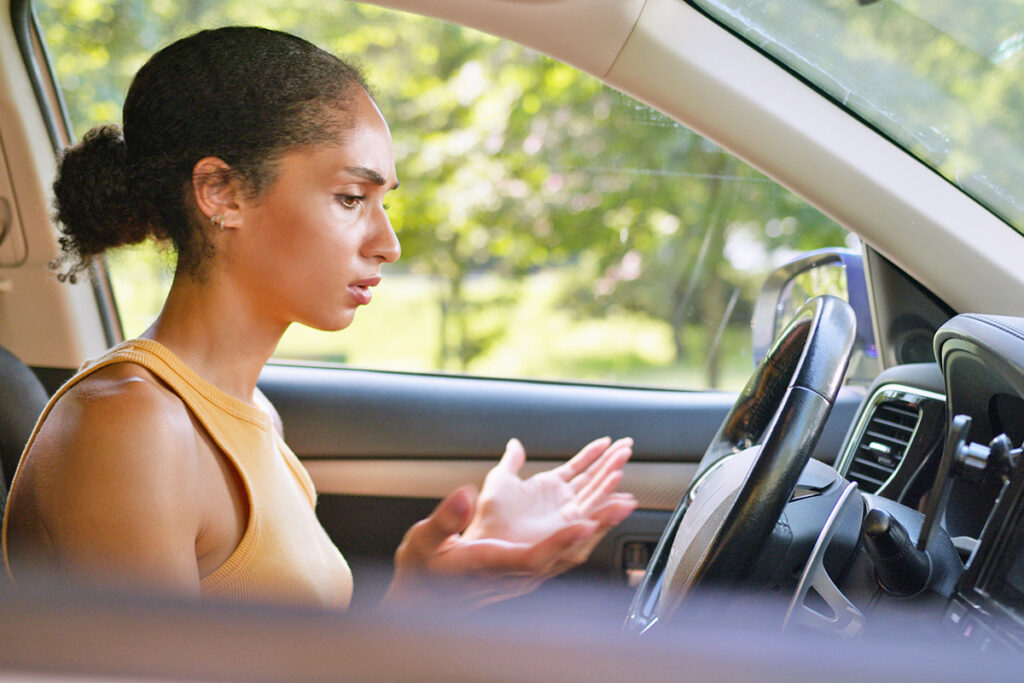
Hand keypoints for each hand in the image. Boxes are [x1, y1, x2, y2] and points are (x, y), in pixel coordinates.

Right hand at [383, 437, 636, 609]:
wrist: (426, 595)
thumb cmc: (423, 569)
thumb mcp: (424, 541)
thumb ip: (445, 520)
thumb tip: (463, 496)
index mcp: (490, 566)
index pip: (531, 557)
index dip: (559, 542)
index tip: (582, 525)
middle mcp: (514, 574)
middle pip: (564, 552)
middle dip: (595, 527)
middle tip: (623, 503)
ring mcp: (524, 571)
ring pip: (569, 550)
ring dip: (598, 524)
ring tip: (625, 500)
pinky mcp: (529, 563)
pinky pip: (564, 545)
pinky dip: (586, 526)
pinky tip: (602, 508)